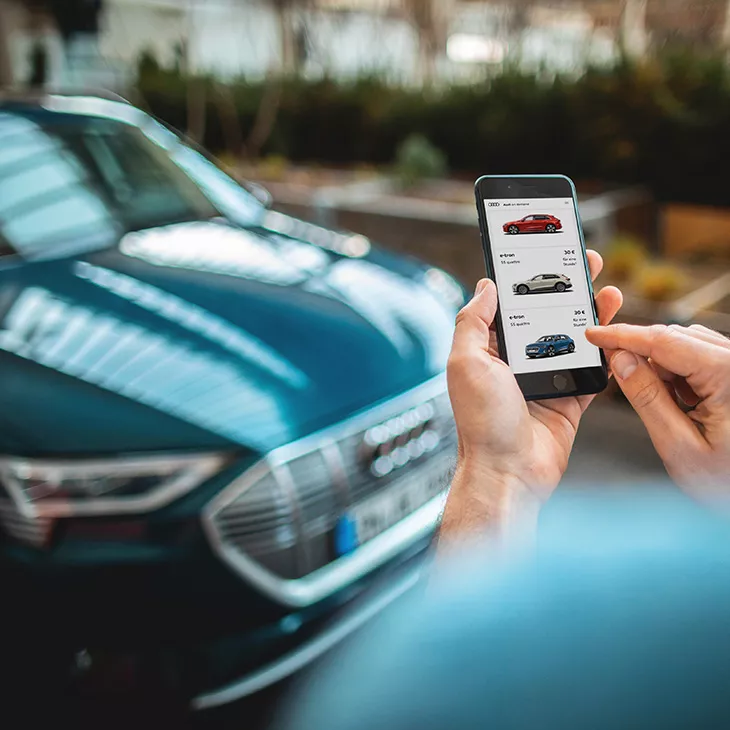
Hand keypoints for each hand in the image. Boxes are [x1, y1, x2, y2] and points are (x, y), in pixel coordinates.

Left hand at [441, 252, 621, 540]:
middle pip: (545, 317)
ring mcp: (544, 378)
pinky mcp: (568, 397)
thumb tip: (485, 286)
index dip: (524, 280)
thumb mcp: (465, 363)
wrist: (509, 473)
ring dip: (589, 314)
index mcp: (488, 351)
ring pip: (572, 338)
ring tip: (605, 289)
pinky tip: (613, 330)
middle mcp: (515, 362)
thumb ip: (472, 322)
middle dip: (564, 290)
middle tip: (583, 263)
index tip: (541, 256)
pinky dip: (603, 350)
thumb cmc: (482, 423)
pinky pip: (590, 369)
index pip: (508, 306)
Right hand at [585, 323, 729, 502]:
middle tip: (618, 377)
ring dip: (662, 368)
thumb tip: (621, 362)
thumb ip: (647, 398)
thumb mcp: (678, 445)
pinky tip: (679, 402)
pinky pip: (701, 360)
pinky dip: (679, 375)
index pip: (665, 341)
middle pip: (675, 339)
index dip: (623, 336)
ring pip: (687, 346)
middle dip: (642, 356)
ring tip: (665, 407)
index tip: (596, 334)